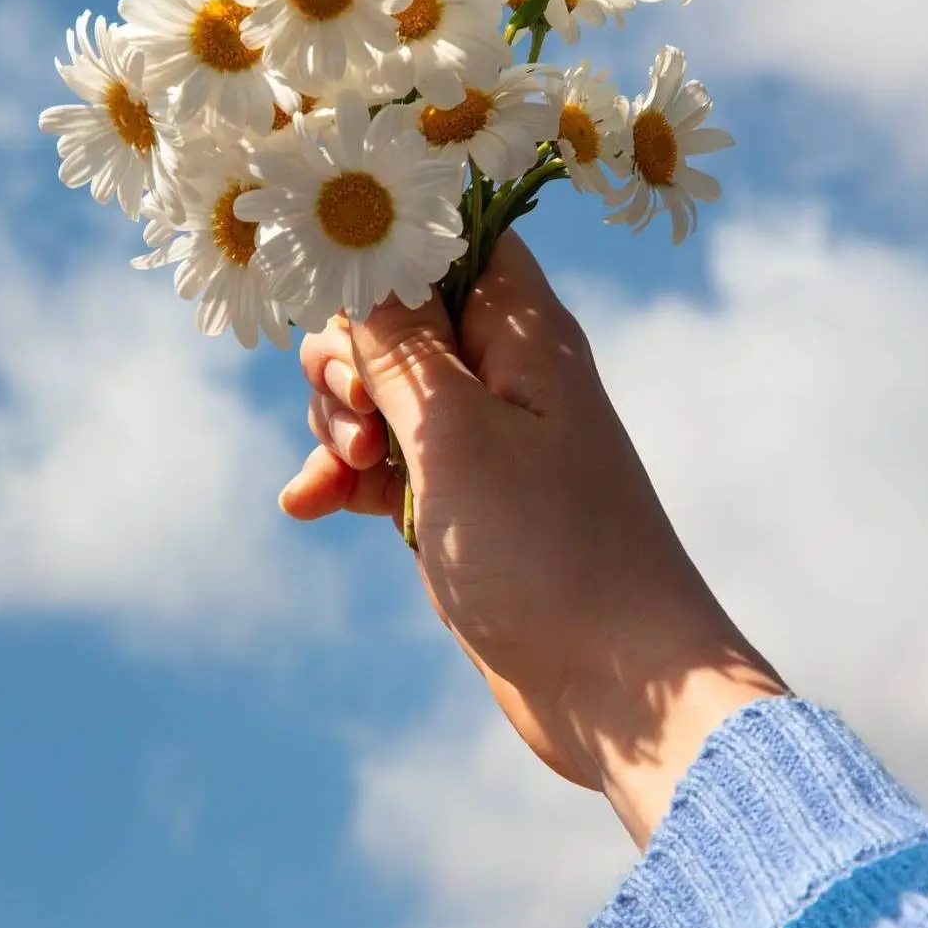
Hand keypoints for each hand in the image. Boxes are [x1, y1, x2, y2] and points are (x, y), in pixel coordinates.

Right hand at [281, 231, 785, 845]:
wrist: (618, 686)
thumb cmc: (547, 549)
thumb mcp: (453, 434)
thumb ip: (399, 342)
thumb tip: (365, 253)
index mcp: (523, 332)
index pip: (451, 240)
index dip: (388, 257)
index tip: (338, 302)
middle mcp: (506, 373)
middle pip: (396, 318)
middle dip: (348, 359)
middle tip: (360, 417)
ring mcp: (484, 440)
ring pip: (381, 393)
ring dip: (340, 425)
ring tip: (345, 476)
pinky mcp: (465, 500)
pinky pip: (388, 463)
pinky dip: (348, 477)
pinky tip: (309, 507)